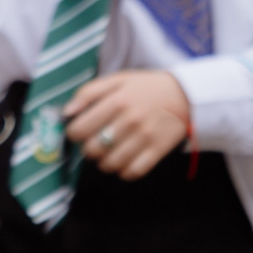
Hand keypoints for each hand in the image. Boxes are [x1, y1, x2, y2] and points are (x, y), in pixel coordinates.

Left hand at [64, 70, 190, 180]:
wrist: (185, 94)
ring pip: (111, 164)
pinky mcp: (159, 151)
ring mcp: (145, 138)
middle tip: (93, 143)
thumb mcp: (116, 80)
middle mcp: (129, 121)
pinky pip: (134, 172)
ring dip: (103, 162)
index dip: (73, 134)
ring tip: (107, 153)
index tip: (78, 132)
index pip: (80, 129)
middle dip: (88, 149)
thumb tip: (66, 112)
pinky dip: (124, 171)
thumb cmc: (145, 87)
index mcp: (116, 101)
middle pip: (93, 149)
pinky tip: (123, 162)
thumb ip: (88, 93)